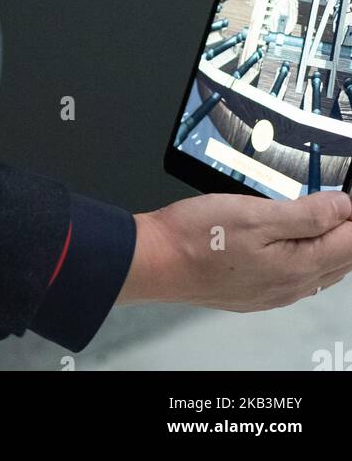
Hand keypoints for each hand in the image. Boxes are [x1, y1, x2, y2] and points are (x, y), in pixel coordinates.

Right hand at [117, 190, 351, 310]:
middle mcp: (290, 286)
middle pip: (340, 261)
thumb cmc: (197, 236)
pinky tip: (297, 243)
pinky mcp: (255, 293)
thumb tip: (344, 209)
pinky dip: (308, 257)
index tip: (347, 196)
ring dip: (331, 246)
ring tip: (327, 219)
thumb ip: (306, 214)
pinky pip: (297, 278)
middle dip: (347, 233)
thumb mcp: (256, 214)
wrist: (157, 261)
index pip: (349, 243)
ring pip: (320, 271)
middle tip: (341, 205)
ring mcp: (273, 293)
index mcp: (297, 267)